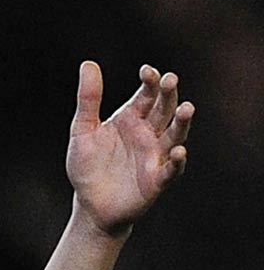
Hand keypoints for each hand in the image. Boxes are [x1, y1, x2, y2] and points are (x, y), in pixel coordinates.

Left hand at [67, 61, 193, 236]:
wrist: (90, 205)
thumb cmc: (87, 167)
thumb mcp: (82, 131)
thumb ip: (88, 100)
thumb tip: (88, 64)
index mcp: (132, 118)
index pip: (146, 94)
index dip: (150, 82)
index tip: (147, 71)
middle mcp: (149, 133)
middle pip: (164, 109)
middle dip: (168, 95)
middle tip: (170, 79)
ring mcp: (156, 155)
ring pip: (175, 134)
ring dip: (182, 122)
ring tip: (187, 108)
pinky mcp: (157, 179)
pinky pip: (171, 169)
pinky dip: (177, 161)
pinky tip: (178, 151)